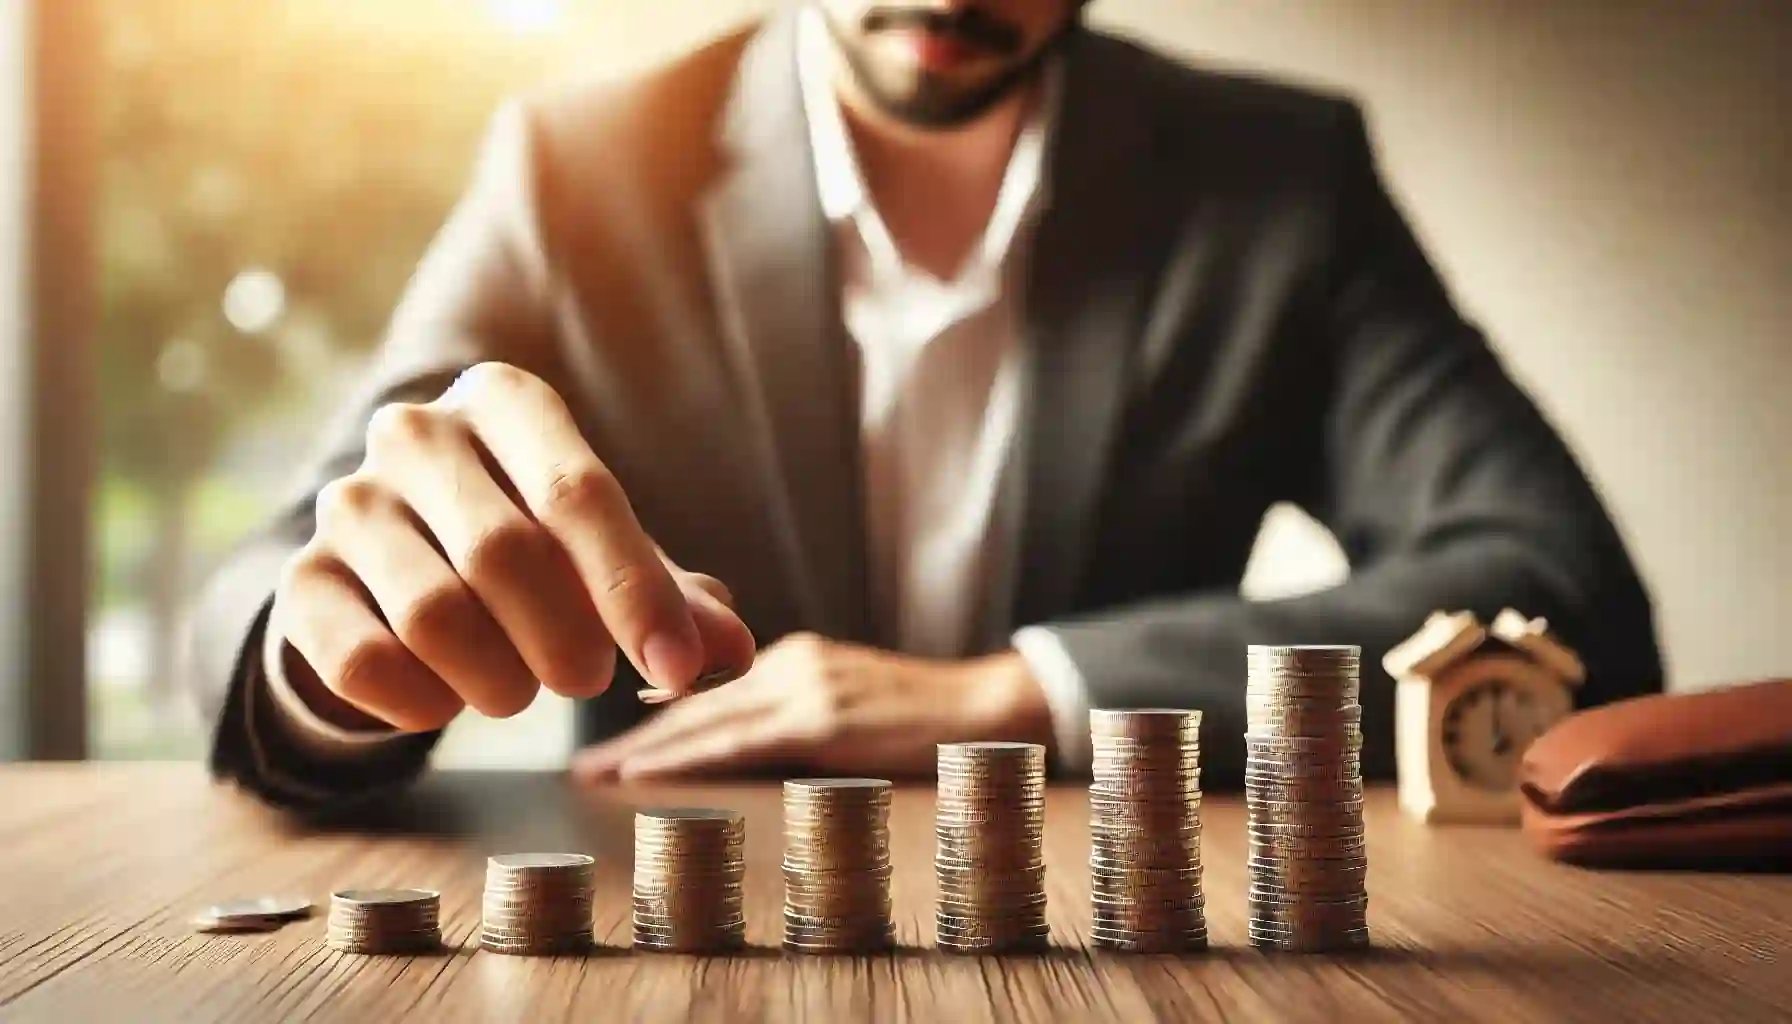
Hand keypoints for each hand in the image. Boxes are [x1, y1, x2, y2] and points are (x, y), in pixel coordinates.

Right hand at [269, 362, 755, 732]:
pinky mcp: (302, 579)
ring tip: (519, 690)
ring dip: (498, 679)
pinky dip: (422, 703)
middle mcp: (416, 434)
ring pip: (434, 614)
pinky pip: (364, 660)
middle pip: (505, 552)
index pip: (577, 491)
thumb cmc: (535, 556)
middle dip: (567, 640)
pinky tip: (446, 702)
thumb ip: (677, 604)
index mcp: (506, 401)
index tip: (678, 667)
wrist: (399, 576)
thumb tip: (728, 654)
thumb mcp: (612, 564)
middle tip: (588, 678)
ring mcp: (348, 502)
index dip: (634, 589)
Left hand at [569, 634, 1053, 780]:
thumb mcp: (848, 698)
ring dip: (647, 749)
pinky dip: (686, 757)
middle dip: (637, 732)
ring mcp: (804, 686)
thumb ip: (793, 711)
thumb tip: (730, 740)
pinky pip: (737, 741)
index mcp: (794, 654)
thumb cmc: (922, 715)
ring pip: (705, 719)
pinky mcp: (821, 718)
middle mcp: (791, 659)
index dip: (655, 711)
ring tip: (599, 773)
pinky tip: (648, 772)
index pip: (707, 683)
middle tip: (584, 761)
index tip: (614, 736)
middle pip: (693, 698)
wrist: (986, 708)